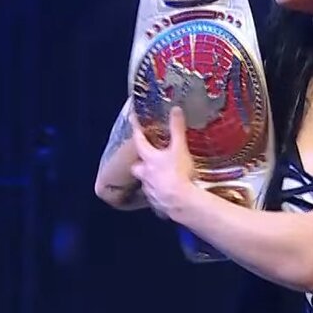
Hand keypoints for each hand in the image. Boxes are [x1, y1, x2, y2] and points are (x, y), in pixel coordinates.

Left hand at [131, 105, 197, 219]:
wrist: (180, 201)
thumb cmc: (178, 173)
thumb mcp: (180, 148)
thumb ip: (177, 129)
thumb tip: (175, 109)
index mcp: (149, 159)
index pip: (139, 141)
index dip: (137, 130)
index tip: (132, 121)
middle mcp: (145, 174)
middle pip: (137, 167)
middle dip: (141, 163)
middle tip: (147, 160)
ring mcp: (149, 190)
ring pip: (145, 182)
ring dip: (151, 178)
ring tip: (161, 177)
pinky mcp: (156, 202)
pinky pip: (155, 195)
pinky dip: (159, 192)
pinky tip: (168, 192)